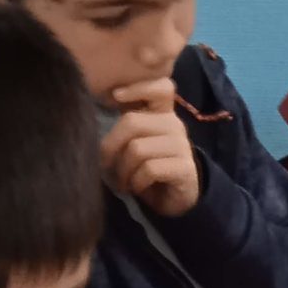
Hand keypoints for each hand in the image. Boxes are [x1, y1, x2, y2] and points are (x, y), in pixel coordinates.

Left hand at [102, 78, 200, 216]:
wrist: (176, 200)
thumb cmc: (150, 169)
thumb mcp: (138, 142)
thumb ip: (127, 126)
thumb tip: (103, 110)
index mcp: (163, 113)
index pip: (161, 88)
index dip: (138, 88)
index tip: (115, 96)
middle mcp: (174, 125)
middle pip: (132, 123)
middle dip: (111, 147)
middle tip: (106, 165)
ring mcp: (181, 146)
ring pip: (137, 150)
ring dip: (123, 171)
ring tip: (122, 182)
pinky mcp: (184, 168)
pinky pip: (149, 169)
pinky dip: (136, 182)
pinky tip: (136, 188)